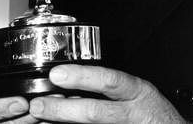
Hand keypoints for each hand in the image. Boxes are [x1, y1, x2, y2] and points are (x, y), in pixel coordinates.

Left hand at [28, 64, 185, 122]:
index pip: (108, 80)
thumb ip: (110, 87)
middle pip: (96, 112)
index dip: (82, 77)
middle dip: (63, 109)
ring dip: (65, 123)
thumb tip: (72, 84)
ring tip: (42, 120)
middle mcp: (132, 113)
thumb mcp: (137, 91)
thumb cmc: (154, 111)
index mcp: (137, 91)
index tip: (57, 74)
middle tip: (38, 105)